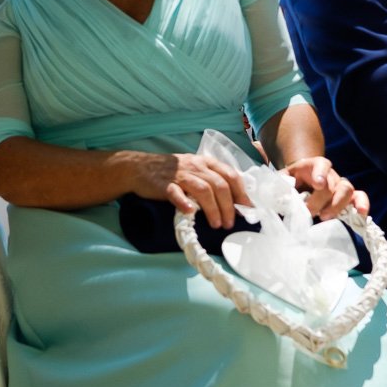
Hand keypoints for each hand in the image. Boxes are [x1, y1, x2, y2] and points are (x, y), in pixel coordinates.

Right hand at [131, 152, 250, 230]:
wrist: (139, 167)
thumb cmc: (171, 172)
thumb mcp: (195, 169)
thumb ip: (212, 180)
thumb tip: (234, 202)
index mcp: (206, 162)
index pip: (230, 175)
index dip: (241, 193)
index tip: (247, 209)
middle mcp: (196, 166)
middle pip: (219, 185)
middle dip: (228, 206)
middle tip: (229, 223)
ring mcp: (180, 175)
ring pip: (203, 190)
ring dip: (213, 208)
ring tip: (217, 224)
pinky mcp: (164, 184)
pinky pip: (175, 193)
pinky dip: (184, 202)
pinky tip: (190, 212)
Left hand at [281, 156, 360, 219]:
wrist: (301, 182)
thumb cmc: (291, 181)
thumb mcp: (281, 180)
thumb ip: (279, 186)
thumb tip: (279, 196)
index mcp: (313, 166)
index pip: (321, 164)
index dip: (321, 173)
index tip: (318, 184)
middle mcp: (330, 174)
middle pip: (331, 184)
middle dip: (320, 200)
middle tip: (309, 212)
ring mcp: (340, 185)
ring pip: (346, 190)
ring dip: (337, 205)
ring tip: (325, 217)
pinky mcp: (348, 197)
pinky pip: (360, 197)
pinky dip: (362, 205)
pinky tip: (361, 215)